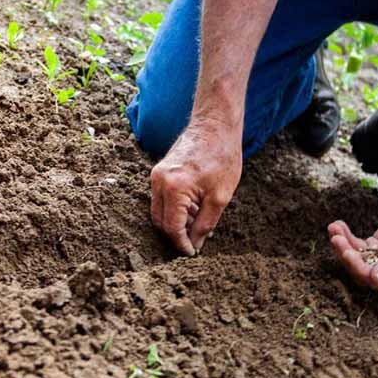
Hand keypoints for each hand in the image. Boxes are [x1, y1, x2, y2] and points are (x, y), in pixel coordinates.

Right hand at [150, 118, 241, 255]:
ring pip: (158, 212)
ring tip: (198, 223)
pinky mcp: (159, 172)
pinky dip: (174, 210)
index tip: (192, 253)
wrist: (215, 125)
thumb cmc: (222, 156)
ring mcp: (156, 176)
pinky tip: (193, 209)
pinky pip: (161, 199)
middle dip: (176, 236)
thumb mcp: (220, 197)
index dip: (181, 244)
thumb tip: (195, 244)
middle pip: (160, 222)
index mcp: (174, 188)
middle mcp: (159, 182)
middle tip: (195, 243)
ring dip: (175, 223)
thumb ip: (205, 224)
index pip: (171, 227)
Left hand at [328, 200, 377, 291]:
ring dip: (342, 244)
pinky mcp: (375, 247)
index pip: (377, 281)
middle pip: (362, 271)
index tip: (348, 253)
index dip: (360, 269)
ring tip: (333, 229)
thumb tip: (376, 280)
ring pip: (356, 258)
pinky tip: (337, 225)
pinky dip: (345, 236)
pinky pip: (356, 245)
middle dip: (347, 255)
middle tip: (336, 239)